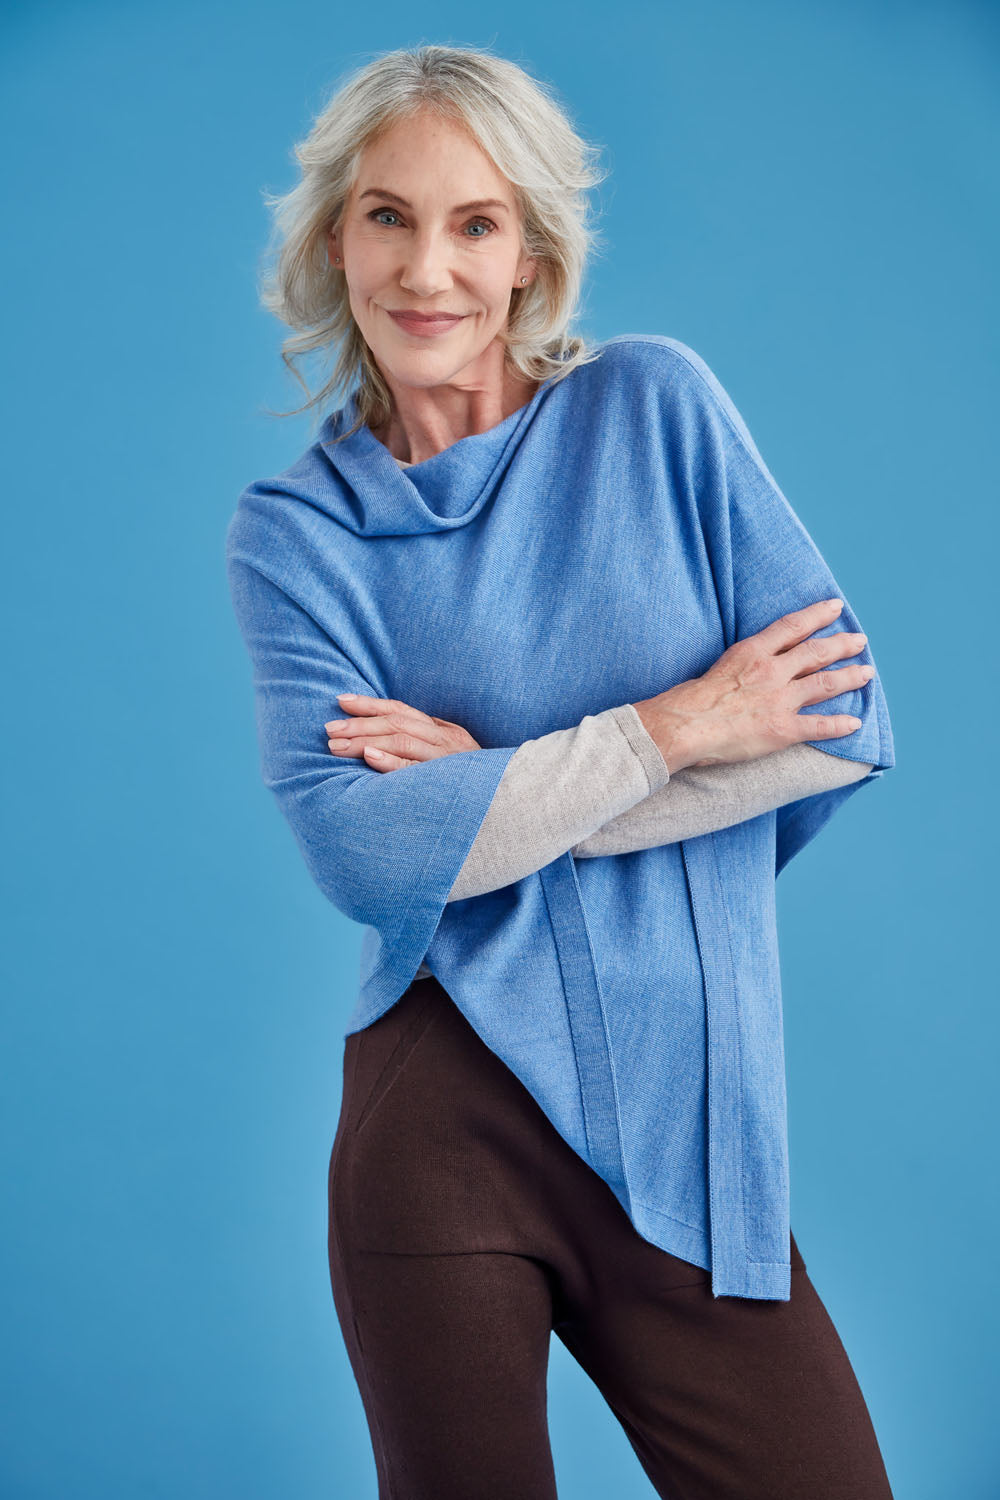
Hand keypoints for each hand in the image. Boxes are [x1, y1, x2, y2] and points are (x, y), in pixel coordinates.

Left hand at [323, 694, 480, 771]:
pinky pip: (416, 771)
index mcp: (445, 732)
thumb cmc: (475, 786)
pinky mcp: (448, 784)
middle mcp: (446, 742)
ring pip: (402, 741)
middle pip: (397, 723)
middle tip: (329, 730)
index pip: (401, 711)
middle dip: (359, 724)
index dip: (370, 704)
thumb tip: (385, 741)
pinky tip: (369, 757)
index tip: (340, 701)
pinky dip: (392, 762)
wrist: (512, 806)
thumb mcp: (454, 758)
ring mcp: (448, 762)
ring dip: (366, 740)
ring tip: (336, 746)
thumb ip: (427, 746)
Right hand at [633, 598, 874, 774]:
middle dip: (842, 644)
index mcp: (754, 652)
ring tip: (866, 673)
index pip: (793, 626)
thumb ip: (741, 663)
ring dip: (850, 677)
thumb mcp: (717, 665)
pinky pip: (819, 726)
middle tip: (859, 640)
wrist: (686, 725)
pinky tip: (854, 724)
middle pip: (816, 652)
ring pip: (825, 684)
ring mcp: (780, 700)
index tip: (835, 607)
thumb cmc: (690, 699)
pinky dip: (839, 725)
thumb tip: (750, 666)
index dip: (817, 615)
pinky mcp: (783, 729)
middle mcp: (773, 671)